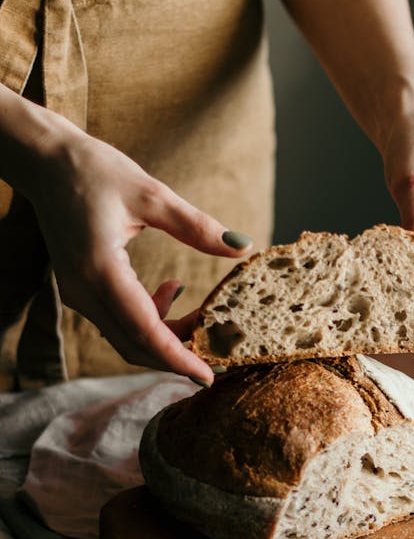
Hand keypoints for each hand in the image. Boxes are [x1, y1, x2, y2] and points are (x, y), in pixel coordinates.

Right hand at [25, 123, 251, 382]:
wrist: (46, 162)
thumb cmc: (95, 171)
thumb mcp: (151, 194)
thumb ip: (196, 226)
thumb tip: (241, 246)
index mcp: (100, 270)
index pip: (144, 331)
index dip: (177, 358)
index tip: (208, 376)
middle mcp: (83, 290)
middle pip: (134, 345)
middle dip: (176, 355)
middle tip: (218, 354)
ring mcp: (77, 294)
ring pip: (126, 337)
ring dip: (165, 336)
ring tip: (201, 315)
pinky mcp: (80, 289)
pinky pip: (117, 320)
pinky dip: (149, 319)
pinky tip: (172, 289)